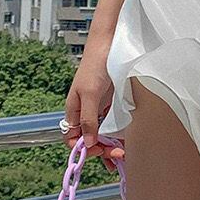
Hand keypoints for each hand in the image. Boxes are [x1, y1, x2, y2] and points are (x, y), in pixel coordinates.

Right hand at [62, 34, 125, 172]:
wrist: (110, 43)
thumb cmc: (95, 66)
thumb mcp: (90, 94)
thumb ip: (88, 119)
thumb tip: (88, 143)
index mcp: (74, 110)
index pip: (73, 138)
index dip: (84, 149)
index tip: (100, 153)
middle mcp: (85, 111)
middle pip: (89, 138)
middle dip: (101, 150)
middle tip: (117, 156)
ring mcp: (99, 106)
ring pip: (102, 132)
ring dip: (110, 144)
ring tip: (122, 154)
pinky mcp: (111, 101)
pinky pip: (112, 121)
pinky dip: (117, 132)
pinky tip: (126, 138)